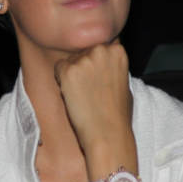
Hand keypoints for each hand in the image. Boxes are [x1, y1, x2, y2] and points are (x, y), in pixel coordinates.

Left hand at [54, 39, 131, 155]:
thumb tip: (105, 62)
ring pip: (69, 61)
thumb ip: (113, 66)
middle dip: (83, 67)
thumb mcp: (124, 82)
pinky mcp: (68, 71)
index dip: (96, 64)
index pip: (97, 47)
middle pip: (82, 52)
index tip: (100, 80)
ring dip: (72, 75)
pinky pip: (58, 69)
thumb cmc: (118, 114)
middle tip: (91, 90)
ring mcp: (84, 59)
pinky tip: (74, 96)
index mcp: (117, 51)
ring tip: (85, 96)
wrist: (108, 134)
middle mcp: (101, 50)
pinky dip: (62, 82)